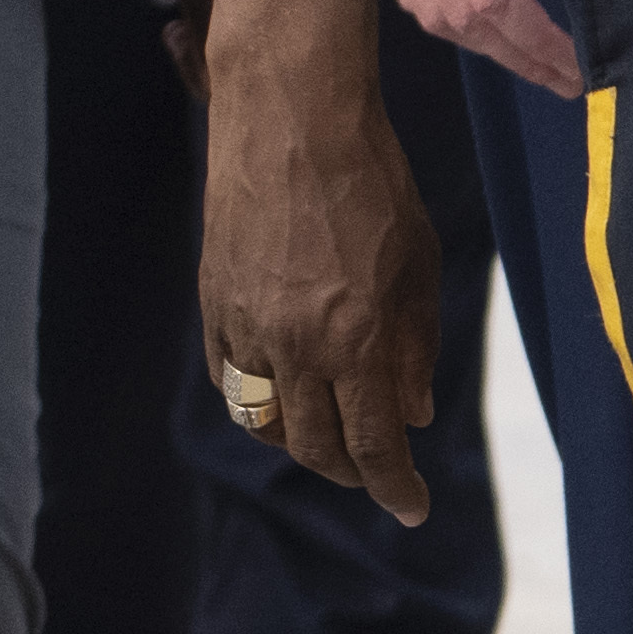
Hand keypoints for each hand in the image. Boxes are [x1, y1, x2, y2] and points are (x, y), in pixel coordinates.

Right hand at [200, 44, 446, 524]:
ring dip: (298, 443)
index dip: (396, 487)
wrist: (292, 123)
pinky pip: (228, 378)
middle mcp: (294, 346)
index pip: (374, 444)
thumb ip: (416, 348)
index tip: (414, 510)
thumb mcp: (419, 268)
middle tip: (378, 474)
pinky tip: (281, 395)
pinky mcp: (212, 304)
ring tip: (332, 440)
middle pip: (313, 446)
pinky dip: (255, 400)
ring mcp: (245, 327)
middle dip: (350, 473)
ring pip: (262, 420)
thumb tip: (415, 415)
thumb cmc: (375, 186)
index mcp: (357, 340)